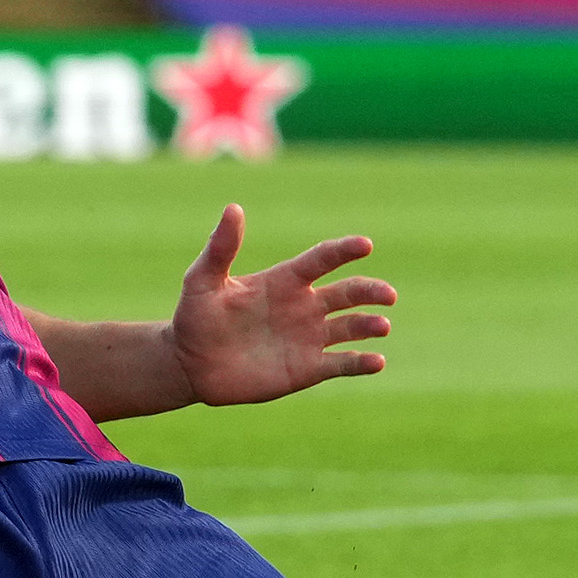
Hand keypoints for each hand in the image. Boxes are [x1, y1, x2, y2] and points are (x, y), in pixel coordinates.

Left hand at [170, 204, 394, 406]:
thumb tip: (233, 208)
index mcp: (284, 281)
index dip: (343, 251)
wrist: (190, 365)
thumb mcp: (202, 280)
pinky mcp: (307, 369)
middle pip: (348, 292)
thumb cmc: (195, 317)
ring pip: (352, 327)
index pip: (321, 259)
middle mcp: (304, 306)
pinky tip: (377, 361)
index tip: (364, 245)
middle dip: (371, 291)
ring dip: (371, 325)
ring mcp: (308, 338)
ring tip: (381, 326)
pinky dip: (362, 362)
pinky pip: (342, 364)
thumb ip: (220, 248)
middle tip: (388, 294)